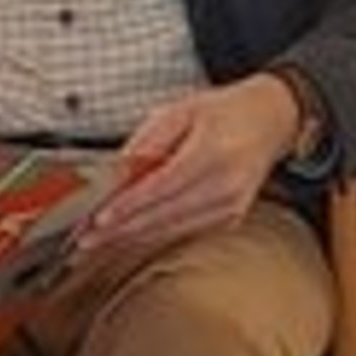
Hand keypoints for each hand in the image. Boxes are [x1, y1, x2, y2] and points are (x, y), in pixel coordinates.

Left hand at [73, 78, 296, 262]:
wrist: (270, 120)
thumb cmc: (224, 112)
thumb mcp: (179, 110)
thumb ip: (146, 143)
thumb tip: (115, 174)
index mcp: (214, 153)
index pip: (162, 187)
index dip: (128, 206)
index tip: (99, 219)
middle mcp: (226, 185)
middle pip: (163, 216)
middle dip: (119, 231)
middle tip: (84, 239)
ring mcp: (231, 207)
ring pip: (170, 231)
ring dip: (130, 239)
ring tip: (96, 244)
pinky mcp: (230, 219)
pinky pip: (183, 232)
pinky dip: (152, 235)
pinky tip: (126, 238)